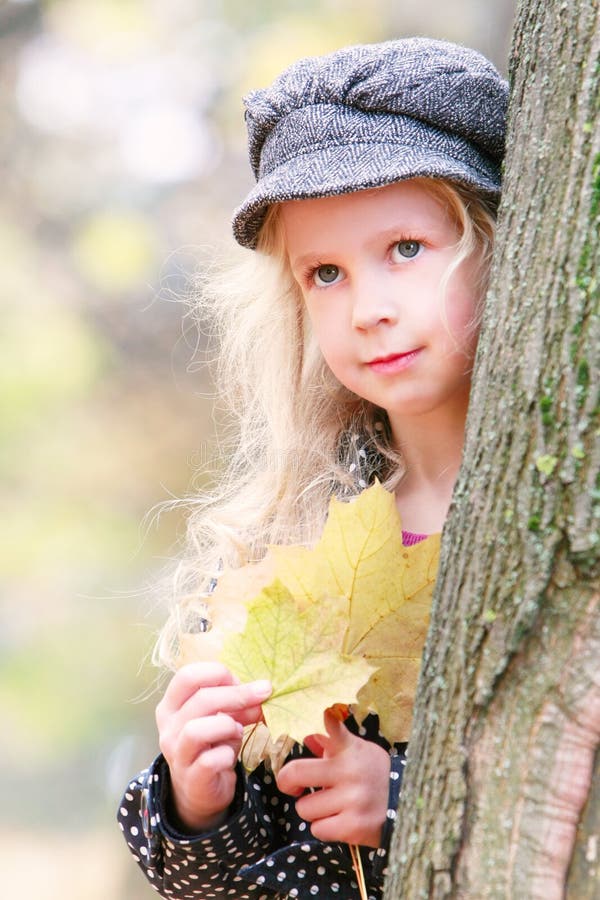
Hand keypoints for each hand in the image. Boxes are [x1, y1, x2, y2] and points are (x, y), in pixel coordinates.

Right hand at [156, 662, 271, 831]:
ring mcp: (177, 754)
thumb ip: (238, 703)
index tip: (238, 680)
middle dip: (238, 695)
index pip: (187, 676)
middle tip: (262, 695)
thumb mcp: (222, 717)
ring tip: (238, 731)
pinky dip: (227, 755)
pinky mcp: (191, 778)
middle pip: (200, 699)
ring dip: (227, 726)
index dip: (217, 673)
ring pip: (197, 730)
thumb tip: (262, 690)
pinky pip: (209, 761)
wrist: (201, 790)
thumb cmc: (211, 744)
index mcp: (172, 705)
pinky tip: (231, 756)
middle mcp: (169, 728)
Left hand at [276, 709, 390, 846]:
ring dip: (313, 810)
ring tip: (330, 805)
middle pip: (295, 774)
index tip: (323, 714)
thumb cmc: (374, 775)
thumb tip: (307, 735)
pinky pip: (317, 829)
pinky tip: (339, 820)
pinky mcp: (353, 827)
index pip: (335, 729)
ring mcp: (352, 800)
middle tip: (294, 787)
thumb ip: (332, 742)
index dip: (327, 722)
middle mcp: (349, 772)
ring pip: (304, 808)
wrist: (408, 807)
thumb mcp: (359, 751)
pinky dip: (324, 828)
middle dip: (289, 783)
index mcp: (349, 749)